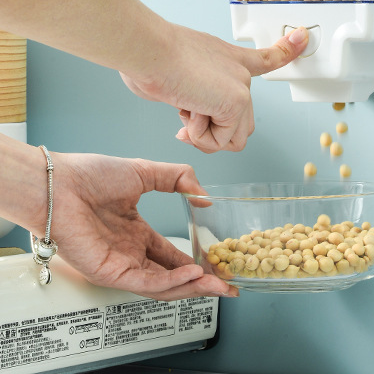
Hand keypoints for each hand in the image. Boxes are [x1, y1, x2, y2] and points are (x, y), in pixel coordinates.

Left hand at [50, 152, 235, 299]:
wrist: (61, 182)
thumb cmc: (90, 176)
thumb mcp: (146, 171)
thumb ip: (179, 178)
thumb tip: (204, 196)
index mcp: (136, 234)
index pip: (172, 257)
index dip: (197, 263)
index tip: (218, 264)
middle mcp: (129, 253)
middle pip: (172, 278)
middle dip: (202, 284)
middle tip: (227, 286)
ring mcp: (120, 265)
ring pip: (162, 286)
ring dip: (191, 287)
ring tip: (216, 284)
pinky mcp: (109, 272)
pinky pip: (145, 282)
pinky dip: (171, 281)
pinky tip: (191, 274)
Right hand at [120, 25, 307, 152]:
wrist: (148, 48)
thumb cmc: (150, 57)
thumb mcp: (175, 75)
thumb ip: (191, 94)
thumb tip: (187, 109)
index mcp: (228, 58)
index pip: (265, 56)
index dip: (286, 49)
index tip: (302, 37)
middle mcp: (240, 71)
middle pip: (241, 121)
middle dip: (211, 131)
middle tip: (185, 116)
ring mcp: (241, 87)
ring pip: (231, 138)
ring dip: (203, 134)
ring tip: (185, 107)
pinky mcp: (236, 103)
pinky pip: (218, 142)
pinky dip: (197, 135)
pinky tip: (188, 109)